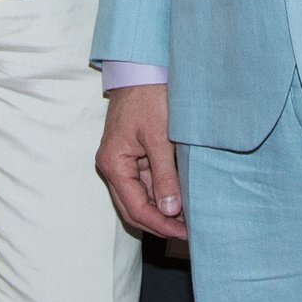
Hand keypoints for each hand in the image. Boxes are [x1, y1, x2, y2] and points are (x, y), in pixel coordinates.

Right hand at [96, 82, 185, 239]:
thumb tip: (171, 211)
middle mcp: (113, 166)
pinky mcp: (131, 153)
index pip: (136, 208)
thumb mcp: (160, 137)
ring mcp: (121, 161)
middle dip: (160, 223)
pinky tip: (179, 198)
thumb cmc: (149, 96)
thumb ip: (164, 175)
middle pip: (133, 208)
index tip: (185, 233)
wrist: (141, 68)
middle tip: (188, 232)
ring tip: (187, 219)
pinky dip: (160, 193)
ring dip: (160, 210)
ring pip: (139, 197)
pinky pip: (144, 182)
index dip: (161, 224)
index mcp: (113, 164)